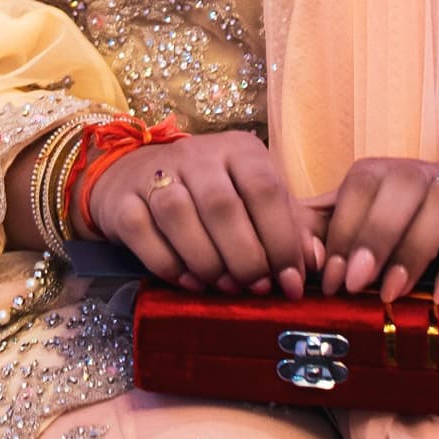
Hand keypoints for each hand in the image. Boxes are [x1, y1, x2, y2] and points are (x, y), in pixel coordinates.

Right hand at [89, 130, 313, 300]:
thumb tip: (316, 261)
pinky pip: (141, 230)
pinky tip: (190, 282)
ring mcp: (154, 172)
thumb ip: (290, 226)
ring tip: (225, 286)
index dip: (282, 241)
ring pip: (178, 213)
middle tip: (255, 289)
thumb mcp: (256, 200)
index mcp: (239, 149)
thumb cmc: (213, 193)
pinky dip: (168, 264)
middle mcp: (196, 153)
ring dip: (207, 260)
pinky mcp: (122, 198)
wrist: (138, 177)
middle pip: (222, 205)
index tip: (291, 284)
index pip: (265, 189)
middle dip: (245, 257)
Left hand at [315, 141, 438, 301]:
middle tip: (356, 283)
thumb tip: (301, 255)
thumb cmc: (416, 216)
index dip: (340, 233)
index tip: (330, 280)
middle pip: (397, 189)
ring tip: (393, 292)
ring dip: (414, 249)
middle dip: (373, 236)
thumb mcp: (372, 219)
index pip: (356, 190)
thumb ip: (333, 230)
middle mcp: (419, 173)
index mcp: (380, 173)